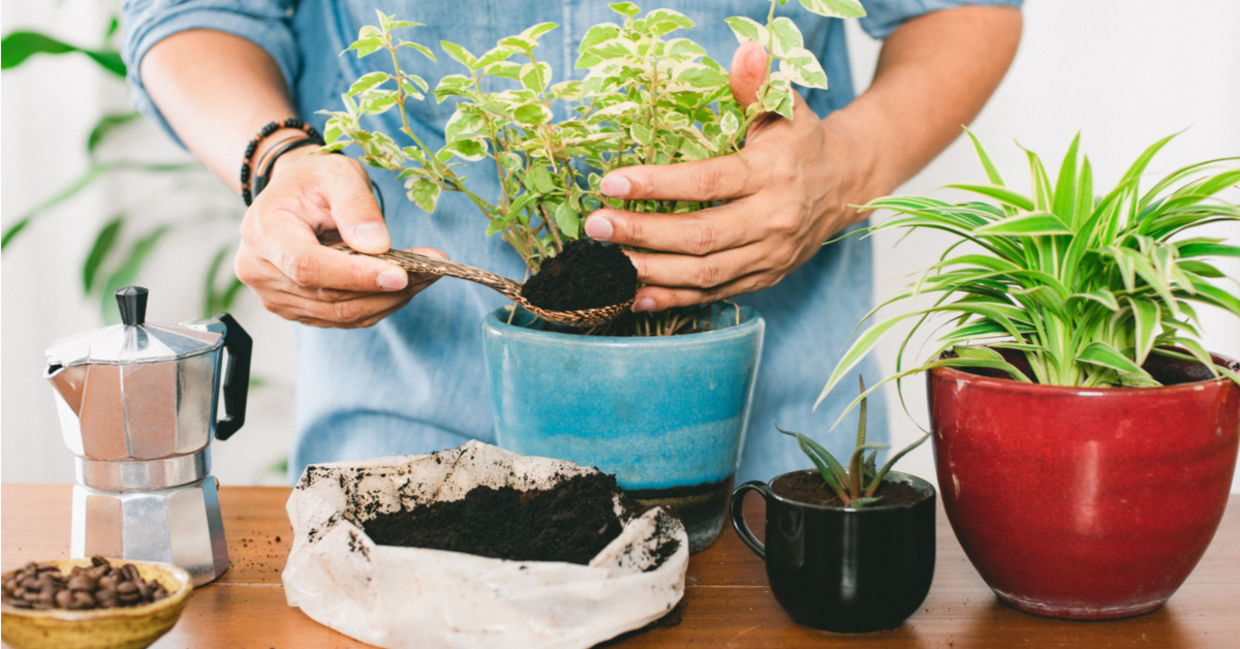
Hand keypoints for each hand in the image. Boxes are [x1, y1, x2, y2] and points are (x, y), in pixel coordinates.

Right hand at [234, 143, 444, 327]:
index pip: (308, 266)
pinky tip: (405, 284)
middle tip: (433, 269)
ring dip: (390, 299)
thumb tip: (378, 245)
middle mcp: (261, 272)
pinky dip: (379, 304)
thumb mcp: (337, 173)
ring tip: (426, 274)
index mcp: (264, 233)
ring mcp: (276, 296)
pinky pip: (344, 317)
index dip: (355, 276)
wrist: (294, 196)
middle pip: (329, 297)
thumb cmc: (314, 180)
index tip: (400, 274)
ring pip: (342, 314)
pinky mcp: (298, 310)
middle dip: (386, 287)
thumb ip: (356, 205)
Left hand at [583, 42, 877, 310]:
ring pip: (703, 273)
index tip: (613, 182)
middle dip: (642, 234)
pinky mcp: (763, 278)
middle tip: (597, 225)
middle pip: (700, 236)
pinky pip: (713, 294)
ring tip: (605, 262)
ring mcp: (769, 255)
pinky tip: (633, 294)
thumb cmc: (802, 142)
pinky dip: (672, 299)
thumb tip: (746, 50)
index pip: (708, 183)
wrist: (845, 185)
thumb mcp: (786, 107)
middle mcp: (773, 220)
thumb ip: (758, 84)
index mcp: (773, 174)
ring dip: (650, 270)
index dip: (657, 185)